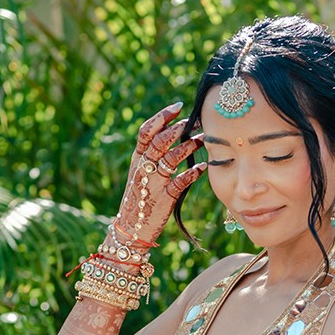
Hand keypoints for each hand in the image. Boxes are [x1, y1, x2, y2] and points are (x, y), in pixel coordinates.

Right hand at [114, 103, 205, 245]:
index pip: (146, 131)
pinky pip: (181, 181)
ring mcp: (153, 183)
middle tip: (197, 121)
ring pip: (171, 158)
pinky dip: (194, 172)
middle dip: (180, 128)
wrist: (131, 228)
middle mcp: (143, 168)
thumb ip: (152, 156)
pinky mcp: (164, 198)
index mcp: (137, 159)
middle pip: (160, 141)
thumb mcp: (140, 174)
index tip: (179, 106)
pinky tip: (204, 166)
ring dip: (189, 147)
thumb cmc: (140, 199)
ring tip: (203, 140)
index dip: (162, 117)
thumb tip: (173, 133)